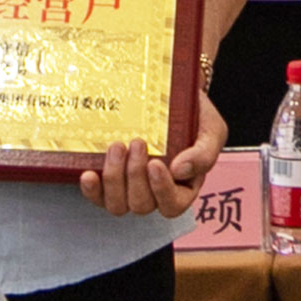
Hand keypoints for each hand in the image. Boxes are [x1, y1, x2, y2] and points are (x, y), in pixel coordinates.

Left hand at [78, 89, 225, 218]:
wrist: (172, 95)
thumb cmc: (195, 116)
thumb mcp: (211, 131)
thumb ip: (204, 153)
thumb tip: (180, 171)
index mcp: (183, 188)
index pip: (172, 205)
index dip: (161, 190)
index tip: (155, 163)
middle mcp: (155, 193)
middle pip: (142, 205)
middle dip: (135, 175)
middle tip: (136, 143)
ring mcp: (130, 188)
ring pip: (117, 205)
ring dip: (114, 178)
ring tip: (117, 147)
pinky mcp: (110, 179)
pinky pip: (97, 197)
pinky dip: (92, 189)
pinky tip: (89, 173)